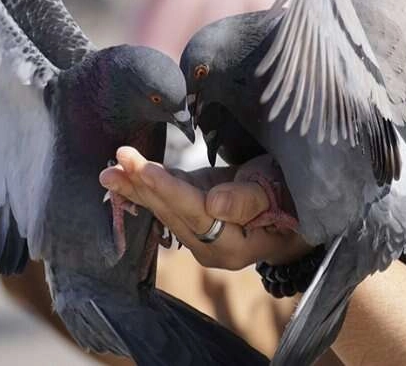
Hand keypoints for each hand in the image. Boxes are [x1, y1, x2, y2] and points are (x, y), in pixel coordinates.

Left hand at [99, 147, 311, 269]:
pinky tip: (122, 177)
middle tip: (118, 160)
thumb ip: (248, 201)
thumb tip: (214, 206)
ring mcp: (200, 234)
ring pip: (164, 208)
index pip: (196, 214)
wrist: (296, 206)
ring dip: (136, 188)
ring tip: (110, 171)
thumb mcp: (278, 192)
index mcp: (234, 245)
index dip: (169, 190)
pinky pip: (167, 202)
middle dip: (144, 186)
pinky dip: (144, 188)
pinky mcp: (194, 216)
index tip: (143, 170)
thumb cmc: (293, 196)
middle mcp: (211, 246)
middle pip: (173, 213)